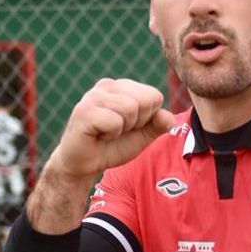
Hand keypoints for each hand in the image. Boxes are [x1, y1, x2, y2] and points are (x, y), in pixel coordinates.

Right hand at [28, 78, 173, 233]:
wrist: (82, 165)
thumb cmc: (111, 146)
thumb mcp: (141, 136)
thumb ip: (158, 124)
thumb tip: (168, 117)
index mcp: (122, 87)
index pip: (154, 96)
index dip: (147, 118)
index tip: (129, 127)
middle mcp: (107, 85)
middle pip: (145, 100)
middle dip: (136, 123)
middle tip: (117, 131)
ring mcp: (94, 95)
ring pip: (130, 108)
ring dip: (122, 129)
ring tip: (106, 132)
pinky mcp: (84, 110)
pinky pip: (115, 121)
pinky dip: (110, 134)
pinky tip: (97, 135)